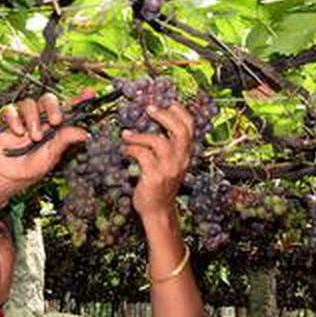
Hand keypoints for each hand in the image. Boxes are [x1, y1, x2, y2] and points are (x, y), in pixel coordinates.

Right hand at [0, 91, 90, 198]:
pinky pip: (11, 110)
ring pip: (29, 103)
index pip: (69, 108)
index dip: (79, 99)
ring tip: (34, 138)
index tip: (90, 93)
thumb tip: (84, 133)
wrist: (11, 174)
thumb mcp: (52, 155)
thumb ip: (65, 140)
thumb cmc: (33, 166)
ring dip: (32, 120)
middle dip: (53, 107)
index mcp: (56, 126)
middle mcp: (42, 118)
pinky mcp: (11, 120)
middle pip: (48, 99)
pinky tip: (18, 132)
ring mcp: (26, 118)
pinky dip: (14, 120)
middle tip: (56, 121)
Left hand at [121, 103, 193, 217]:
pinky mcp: (154, 177)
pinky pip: (142, 155)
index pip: (190, 128)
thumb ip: (168, 148)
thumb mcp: (170, 165)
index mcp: (185, 155)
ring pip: (158, 141)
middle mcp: (180, 161)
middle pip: (179, 131)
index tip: (168, 104)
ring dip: (139, 136)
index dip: (180, 112)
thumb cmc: (160, 186)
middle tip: (149, 110)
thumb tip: (155, 125)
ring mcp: (168, 169)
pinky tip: (125, 150)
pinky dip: (131, 149)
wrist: (158, 211)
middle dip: (163, 116)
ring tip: (127, 135)